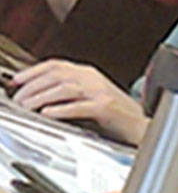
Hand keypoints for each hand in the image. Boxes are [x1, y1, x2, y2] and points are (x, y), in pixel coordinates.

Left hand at [11, 60, 146, 143]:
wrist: (144, 127)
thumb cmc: (119, 116)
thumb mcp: (93, 96)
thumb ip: (71, 92)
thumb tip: (41, 95)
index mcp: (90, 74)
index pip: (56, 65)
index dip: (33, 71)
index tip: (17, 81)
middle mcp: (94, 80)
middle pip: (57, 75)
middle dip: (32, 86)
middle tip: (18, 98)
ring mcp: (101, 93)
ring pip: (64, 89)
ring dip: (41, 97)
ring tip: (27, 106)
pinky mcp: (106, 108)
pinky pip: (78, 106)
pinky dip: (60, 109)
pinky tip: (48, 113)